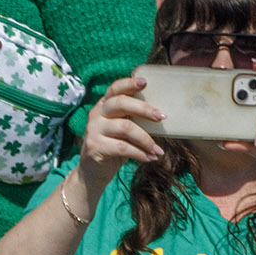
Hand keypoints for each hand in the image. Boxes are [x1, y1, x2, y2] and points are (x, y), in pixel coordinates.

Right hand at [77, 72, 165, 186]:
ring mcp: (93, 130)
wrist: (93, 172)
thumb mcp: (123, 130)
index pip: (115, 89)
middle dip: (145, 109)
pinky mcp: (95, 146)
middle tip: (162, 117)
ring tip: (158, 150)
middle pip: (121, 104)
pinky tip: (150, 158)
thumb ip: (134, 119)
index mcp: (104, 105)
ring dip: (146, 140)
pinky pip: (123, 147)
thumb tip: (162, 116)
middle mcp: (97, 114)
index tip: (145, 82)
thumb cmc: (114, 147)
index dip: (129, 83)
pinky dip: (140, 153)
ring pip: (125, 127)